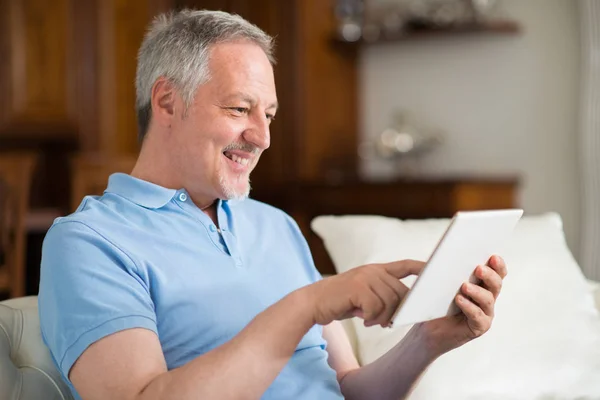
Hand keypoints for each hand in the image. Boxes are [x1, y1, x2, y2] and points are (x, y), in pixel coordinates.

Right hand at [302, 260, 424, 326]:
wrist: (313, 303)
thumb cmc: (340, 302)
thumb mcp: (363, 296)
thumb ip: (381, 296)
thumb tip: (401, 310)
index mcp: (376, 270)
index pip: (406, 265)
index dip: (422, 268)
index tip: (437, 272)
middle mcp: (373, 271)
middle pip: (401, 293)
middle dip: (396, 311)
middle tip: (382, 322)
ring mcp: (365, 277)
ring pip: (390, 303)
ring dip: (382, 317)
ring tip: (370, 321)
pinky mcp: (358, 288)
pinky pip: (377, 308)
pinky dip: (371, 318)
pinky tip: (362, 319)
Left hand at [416, 255, 506, 355]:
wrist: (429, 330)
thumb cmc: (436, 304)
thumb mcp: (441, 283)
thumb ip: (448, 271)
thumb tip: (445, 255)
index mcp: (482, 284)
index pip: (496, 273)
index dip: (497, 265)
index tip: (493, 256)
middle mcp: (487, 298)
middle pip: (496, 284)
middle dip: (489, 275)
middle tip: (478, 268)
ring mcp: (485, 314)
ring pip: (488, 300)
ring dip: (477, 291)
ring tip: (464, 286)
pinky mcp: (478, 327)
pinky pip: (478, 316)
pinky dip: (469, 307)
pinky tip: (459, 300)